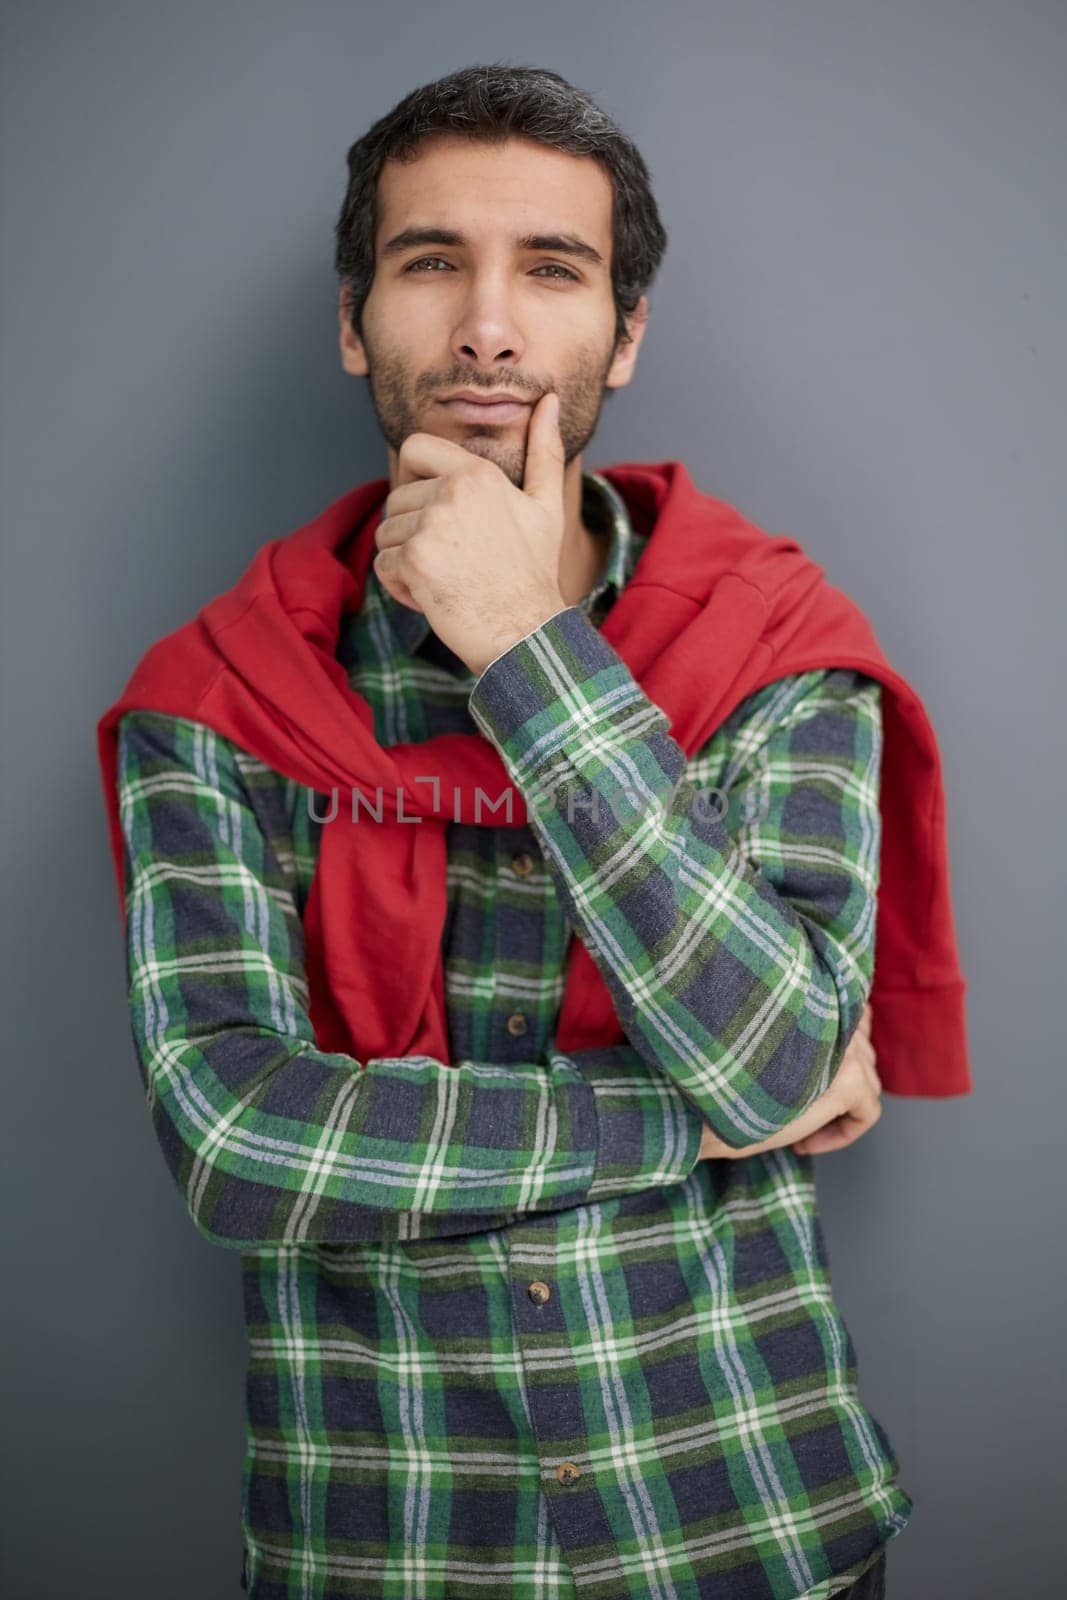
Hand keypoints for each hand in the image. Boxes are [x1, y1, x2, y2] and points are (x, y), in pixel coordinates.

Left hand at [372, 391, 568, 675]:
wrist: (526, 633)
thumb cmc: (534, 572)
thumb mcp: (546, 506)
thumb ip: (545, 450)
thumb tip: (549, 399)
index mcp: (477, 473)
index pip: (414, 448)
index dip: (413, 478)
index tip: (432, 510)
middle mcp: (451, 492)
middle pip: (397, 499)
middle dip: (413, 532)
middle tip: (452, 561)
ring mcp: (430, 525)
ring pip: (386, 533)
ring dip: (406, 561)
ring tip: (446, 578)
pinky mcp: (413, 559)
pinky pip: (383, 564)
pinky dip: (400, 587)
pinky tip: (434, 597)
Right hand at [698, 1004, 881, 1159]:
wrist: (697, 1104)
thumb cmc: (719, 1076)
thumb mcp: (765, 1041)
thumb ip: (801, 1030)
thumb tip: (840, 1042)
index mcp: (812, 995)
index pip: (855, 1012)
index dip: (838, 1045)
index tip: (808, 1075)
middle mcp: (833, 1013)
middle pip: (865, 1051)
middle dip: (841, 1079)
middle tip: (801, 1102)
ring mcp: (844, 1046)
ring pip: (869, 1082)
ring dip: (840, 1107)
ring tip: (799, 1122)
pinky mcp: (848, 1080)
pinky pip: (867, 1112)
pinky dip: (843, 1133)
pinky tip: (805, 1142)